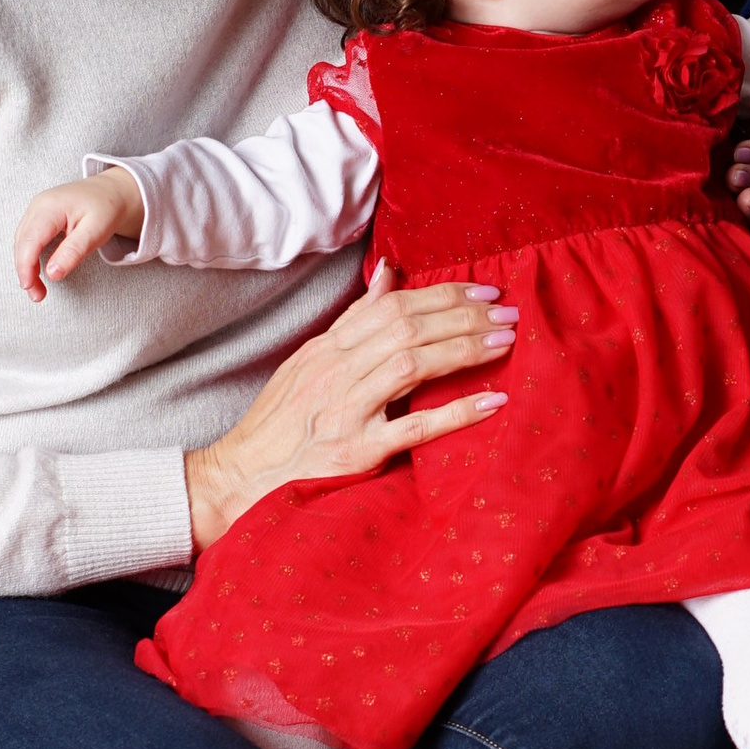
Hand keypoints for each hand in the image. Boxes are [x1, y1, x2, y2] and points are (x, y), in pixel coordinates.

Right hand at [16, 169, 142, 298]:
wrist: (112, 190)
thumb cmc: (106, 209)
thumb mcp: (95, 231)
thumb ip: (73, 252)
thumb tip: (52, 274)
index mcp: (50, 207)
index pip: (30, 240)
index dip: (26, 266)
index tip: (30, 287)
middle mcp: (38, 205)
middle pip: (22, 242)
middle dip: (25, 271)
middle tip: (37, 295)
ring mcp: (36, 209)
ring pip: (22, 241)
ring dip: (26, 266)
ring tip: (38, 289)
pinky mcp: (39, 216)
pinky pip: (27, 238)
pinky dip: (29, 257)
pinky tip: (38, 271)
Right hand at [185, 265, 514, 548]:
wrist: (242, 474)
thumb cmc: (281, 420)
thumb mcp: (311, 359)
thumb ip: (354, 320)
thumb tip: (389, 273)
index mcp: (329, 348)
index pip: (393, 305)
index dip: (442, 294)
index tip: (483, 290)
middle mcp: (337, 371)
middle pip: (408, 327)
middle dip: (463, 315)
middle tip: (507, 311)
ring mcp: (346, 410)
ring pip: (411, 364)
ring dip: (463, 348)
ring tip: (505, 341)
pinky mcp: (356, 452)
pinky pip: (413, 428)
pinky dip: (456, 413)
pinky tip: (492, 402)